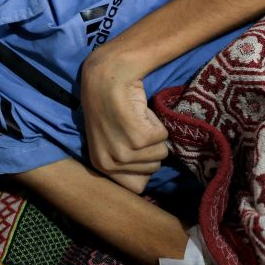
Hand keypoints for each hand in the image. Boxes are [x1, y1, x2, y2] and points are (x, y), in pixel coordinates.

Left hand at [81, 47, 168, 193]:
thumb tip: (146, 184)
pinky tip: (138, 111)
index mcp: (101, 166)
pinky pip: (163, 137)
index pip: (137, 187)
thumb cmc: (110, 104)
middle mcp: (109, 163)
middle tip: (130, 124)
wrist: (107, 77)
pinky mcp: (138, 139)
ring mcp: (123, 153)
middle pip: (153, 169)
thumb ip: (125, 162)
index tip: (135, 145)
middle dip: (149, 145)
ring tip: (133, 117)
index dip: (143, 165)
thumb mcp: (111, 139)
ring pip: (160, 153)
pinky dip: (156, 122)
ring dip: (153, 133)